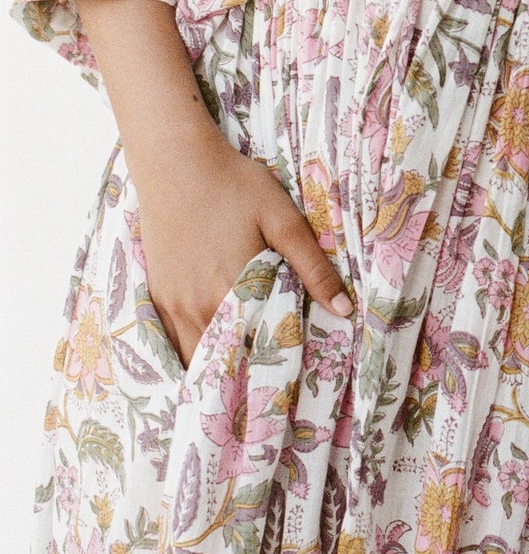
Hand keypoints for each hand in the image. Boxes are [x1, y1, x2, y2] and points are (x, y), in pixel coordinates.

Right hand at [130, 118, 353, 370]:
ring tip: (240, 376)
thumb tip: (344, 309)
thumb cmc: (234, 184)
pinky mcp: (159, 293)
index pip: (256, 354)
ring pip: (194, 357)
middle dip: (243, 379)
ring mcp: (173, 303)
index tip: (288, 387)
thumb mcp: (283, 219)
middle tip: (266, 391)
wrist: (176, 161)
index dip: (272, 374)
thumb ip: (313, 267)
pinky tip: (209, 351)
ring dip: (215, 369)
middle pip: (222, 363)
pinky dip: (191, 352)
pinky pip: (173, 341)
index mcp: (234, 292)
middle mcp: (198, 307)